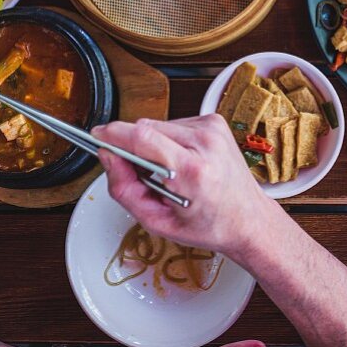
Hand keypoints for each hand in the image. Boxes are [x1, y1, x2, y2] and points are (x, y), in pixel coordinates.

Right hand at [93, 114, 273, 257]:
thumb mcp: (158, 222)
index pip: (142, 137)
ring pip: (158, 125)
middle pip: (146, 128)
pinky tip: (184, 162)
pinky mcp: (215, 121)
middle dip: (134, 148)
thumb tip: (107, 156)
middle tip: (143, 175)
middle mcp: (206, 143)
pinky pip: (174, 124)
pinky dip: (170, 141)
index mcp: (193, 171)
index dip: (114, 134)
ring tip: (171, 173)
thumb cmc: (209, 225)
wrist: (248, 219)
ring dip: (154, 145)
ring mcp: (213, 128)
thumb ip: (125, 189)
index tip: (98, 136)